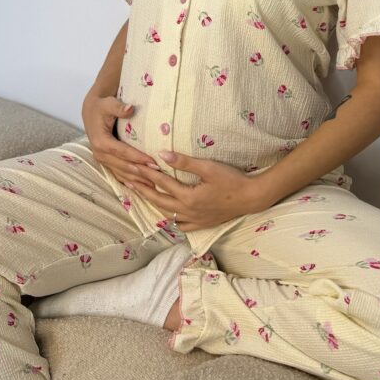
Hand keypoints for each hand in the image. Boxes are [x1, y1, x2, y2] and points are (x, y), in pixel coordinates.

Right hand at [81, 93, 160, 185]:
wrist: (91, 111)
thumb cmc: (102, 106)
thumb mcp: (108, 104)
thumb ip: (118, 107)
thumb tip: (130, 108)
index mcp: (101, 142)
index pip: (122, 152)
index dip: (137, 157)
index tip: (153, 162)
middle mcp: (100, 154)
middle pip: (123, 166)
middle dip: (140, 172)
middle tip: (158, 176)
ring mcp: (102, 159)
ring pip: (121, 173)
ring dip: (136, 180)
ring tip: (153, 185)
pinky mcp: (106, 161)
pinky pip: (118, 174)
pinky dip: (129, 180)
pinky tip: (141, 187)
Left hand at [123, 151, 265, 230]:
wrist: (250, 198)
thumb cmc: (231, 180)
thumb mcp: (208, 167)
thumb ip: (185, 162)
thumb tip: (162, 155)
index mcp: (188, 197)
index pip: (162, 183)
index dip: (147, 173)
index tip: (135, 165)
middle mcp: (187, 211)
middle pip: (159, 201)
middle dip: (142, 190)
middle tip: (129, 181)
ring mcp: (194, 220)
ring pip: (167, 214)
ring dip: (153, 203)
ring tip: (142, 194)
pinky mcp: (201, 224)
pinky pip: (180, 225)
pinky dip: (170, 218)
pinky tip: (167, 213)